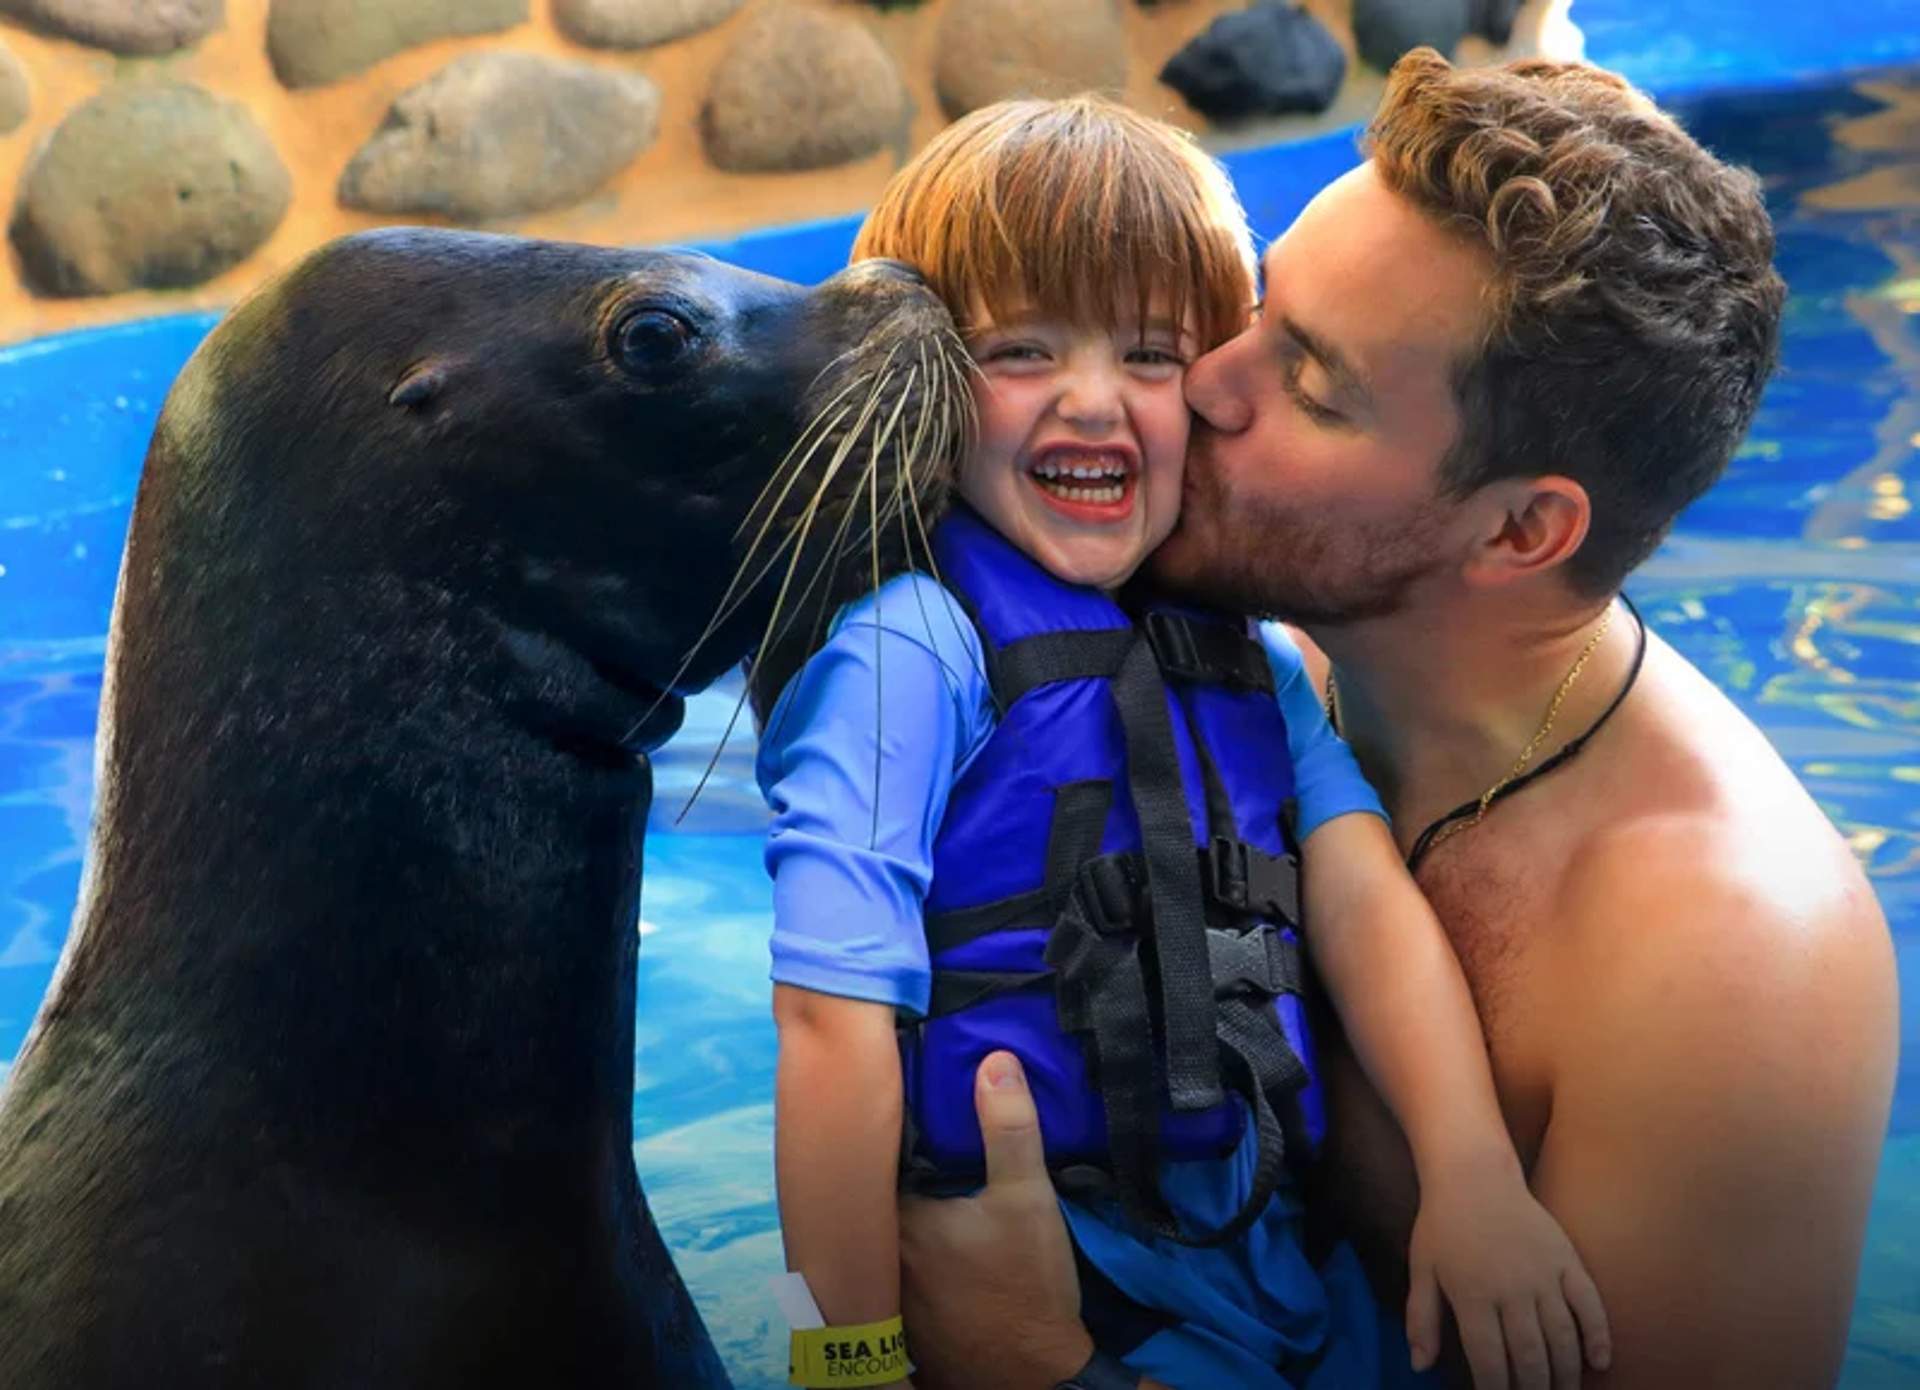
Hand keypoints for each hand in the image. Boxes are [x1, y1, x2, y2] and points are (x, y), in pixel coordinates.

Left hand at [897, 1052, 1094, 1389]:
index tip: (904, 1096)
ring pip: (883, 1228)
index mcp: (899, 1218)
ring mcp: (886, 1290)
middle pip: (876, 1191)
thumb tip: (994, 1060)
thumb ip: (1010, 1128)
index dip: (888, 1126)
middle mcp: (880, 1254)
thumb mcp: (1028, 1198)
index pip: (875, 1156)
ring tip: (927, 1170)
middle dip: (892, 1163)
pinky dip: (905, 1242)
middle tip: (917, 1129)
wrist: (1033, 1375)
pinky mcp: (901, 1317)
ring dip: (898, 1203)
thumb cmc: (1027, 1285)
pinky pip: (892, 1262)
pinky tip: (935, 1228)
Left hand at [1407, 1158, 1610, 1389]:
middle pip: (1529, 1355)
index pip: (1488, 1360)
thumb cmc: (1442, 1224)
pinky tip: (1599, 1362)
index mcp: (1472, 1294)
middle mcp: (1511, 1288)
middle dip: (1533, 1388)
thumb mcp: (1421, 1269)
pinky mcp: (1567, 1259)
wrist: (1473, 1173)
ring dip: (1565, 1373)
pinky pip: (1589, 1304)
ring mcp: (1544, 1273)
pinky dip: (1598, 1335)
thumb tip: (1418, 1366)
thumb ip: (1421, 1319)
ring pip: (1562, 1337)